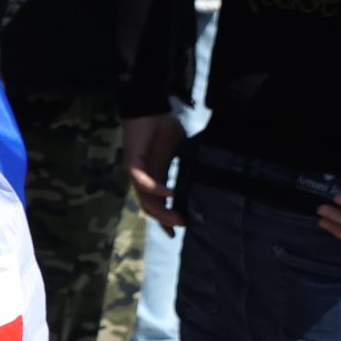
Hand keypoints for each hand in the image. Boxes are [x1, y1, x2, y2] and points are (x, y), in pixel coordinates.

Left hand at [122, 114, 182, 234]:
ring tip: (178, 217)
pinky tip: (171, 193)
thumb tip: (206, 174)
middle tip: (183, 226)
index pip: (158, 203)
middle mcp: (145, 179)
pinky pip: (142, 182)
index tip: (177, 232)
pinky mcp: (133, 164)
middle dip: (166, 219)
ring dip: (162, 210)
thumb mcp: (180, 149)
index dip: (166, 219)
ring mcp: (138, 173)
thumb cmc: (162, 127)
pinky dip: (156, 189)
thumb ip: (188, 163)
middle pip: (151, 207)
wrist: (149, 109)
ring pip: (146, 200)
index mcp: (156, 177)